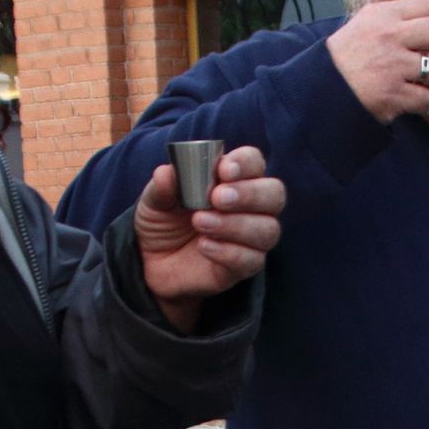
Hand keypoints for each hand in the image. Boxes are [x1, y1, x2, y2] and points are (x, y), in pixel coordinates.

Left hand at [134, 146, 286, 329]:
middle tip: (217, 198)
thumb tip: (167, 173)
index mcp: (233, 179)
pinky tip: (204, 246)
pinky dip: (229, 252)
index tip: (224, 170)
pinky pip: (252, 260)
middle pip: (275, 194)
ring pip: (268, 229)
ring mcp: (251, 238)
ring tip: (200, 223)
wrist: (153, 263)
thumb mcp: (154, 200)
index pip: (254, 162)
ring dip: (236, 225)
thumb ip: (163, 186)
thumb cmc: (162, 222)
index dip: (245, 163)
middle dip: (249, 194)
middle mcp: (251, 206)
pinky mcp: (244, 266)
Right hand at [325, 0, 428, 121]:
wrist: (321, 90)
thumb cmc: (350, 58)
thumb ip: (404, 18)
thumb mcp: (370, 24)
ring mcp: (390, 65)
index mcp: (384, 14)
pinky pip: (426, 97)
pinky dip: (424, 100)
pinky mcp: (391, 94)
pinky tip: (410, 97)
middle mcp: (388, 36)